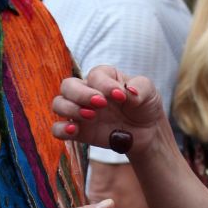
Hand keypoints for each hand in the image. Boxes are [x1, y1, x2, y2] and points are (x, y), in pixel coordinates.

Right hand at [52, 67, 166, 158]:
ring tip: (91, 116)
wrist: (147, 132)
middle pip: (68, 85)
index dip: (104, 84)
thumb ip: (139, 88)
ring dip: (70, 109)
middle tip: (101, 104)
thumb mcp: (149, 92)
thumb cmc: (144, 105)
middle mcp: (87, 92)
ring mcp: (80, 112)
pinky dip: (61, 129)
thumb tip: (128, 92)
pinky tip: (74, 130)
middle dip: (82, 94)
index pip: (94, 75)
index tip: (120, 96)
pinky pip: (58, 129)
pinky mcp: (79, 132)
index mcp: (103, 77)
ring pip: (59, 104)